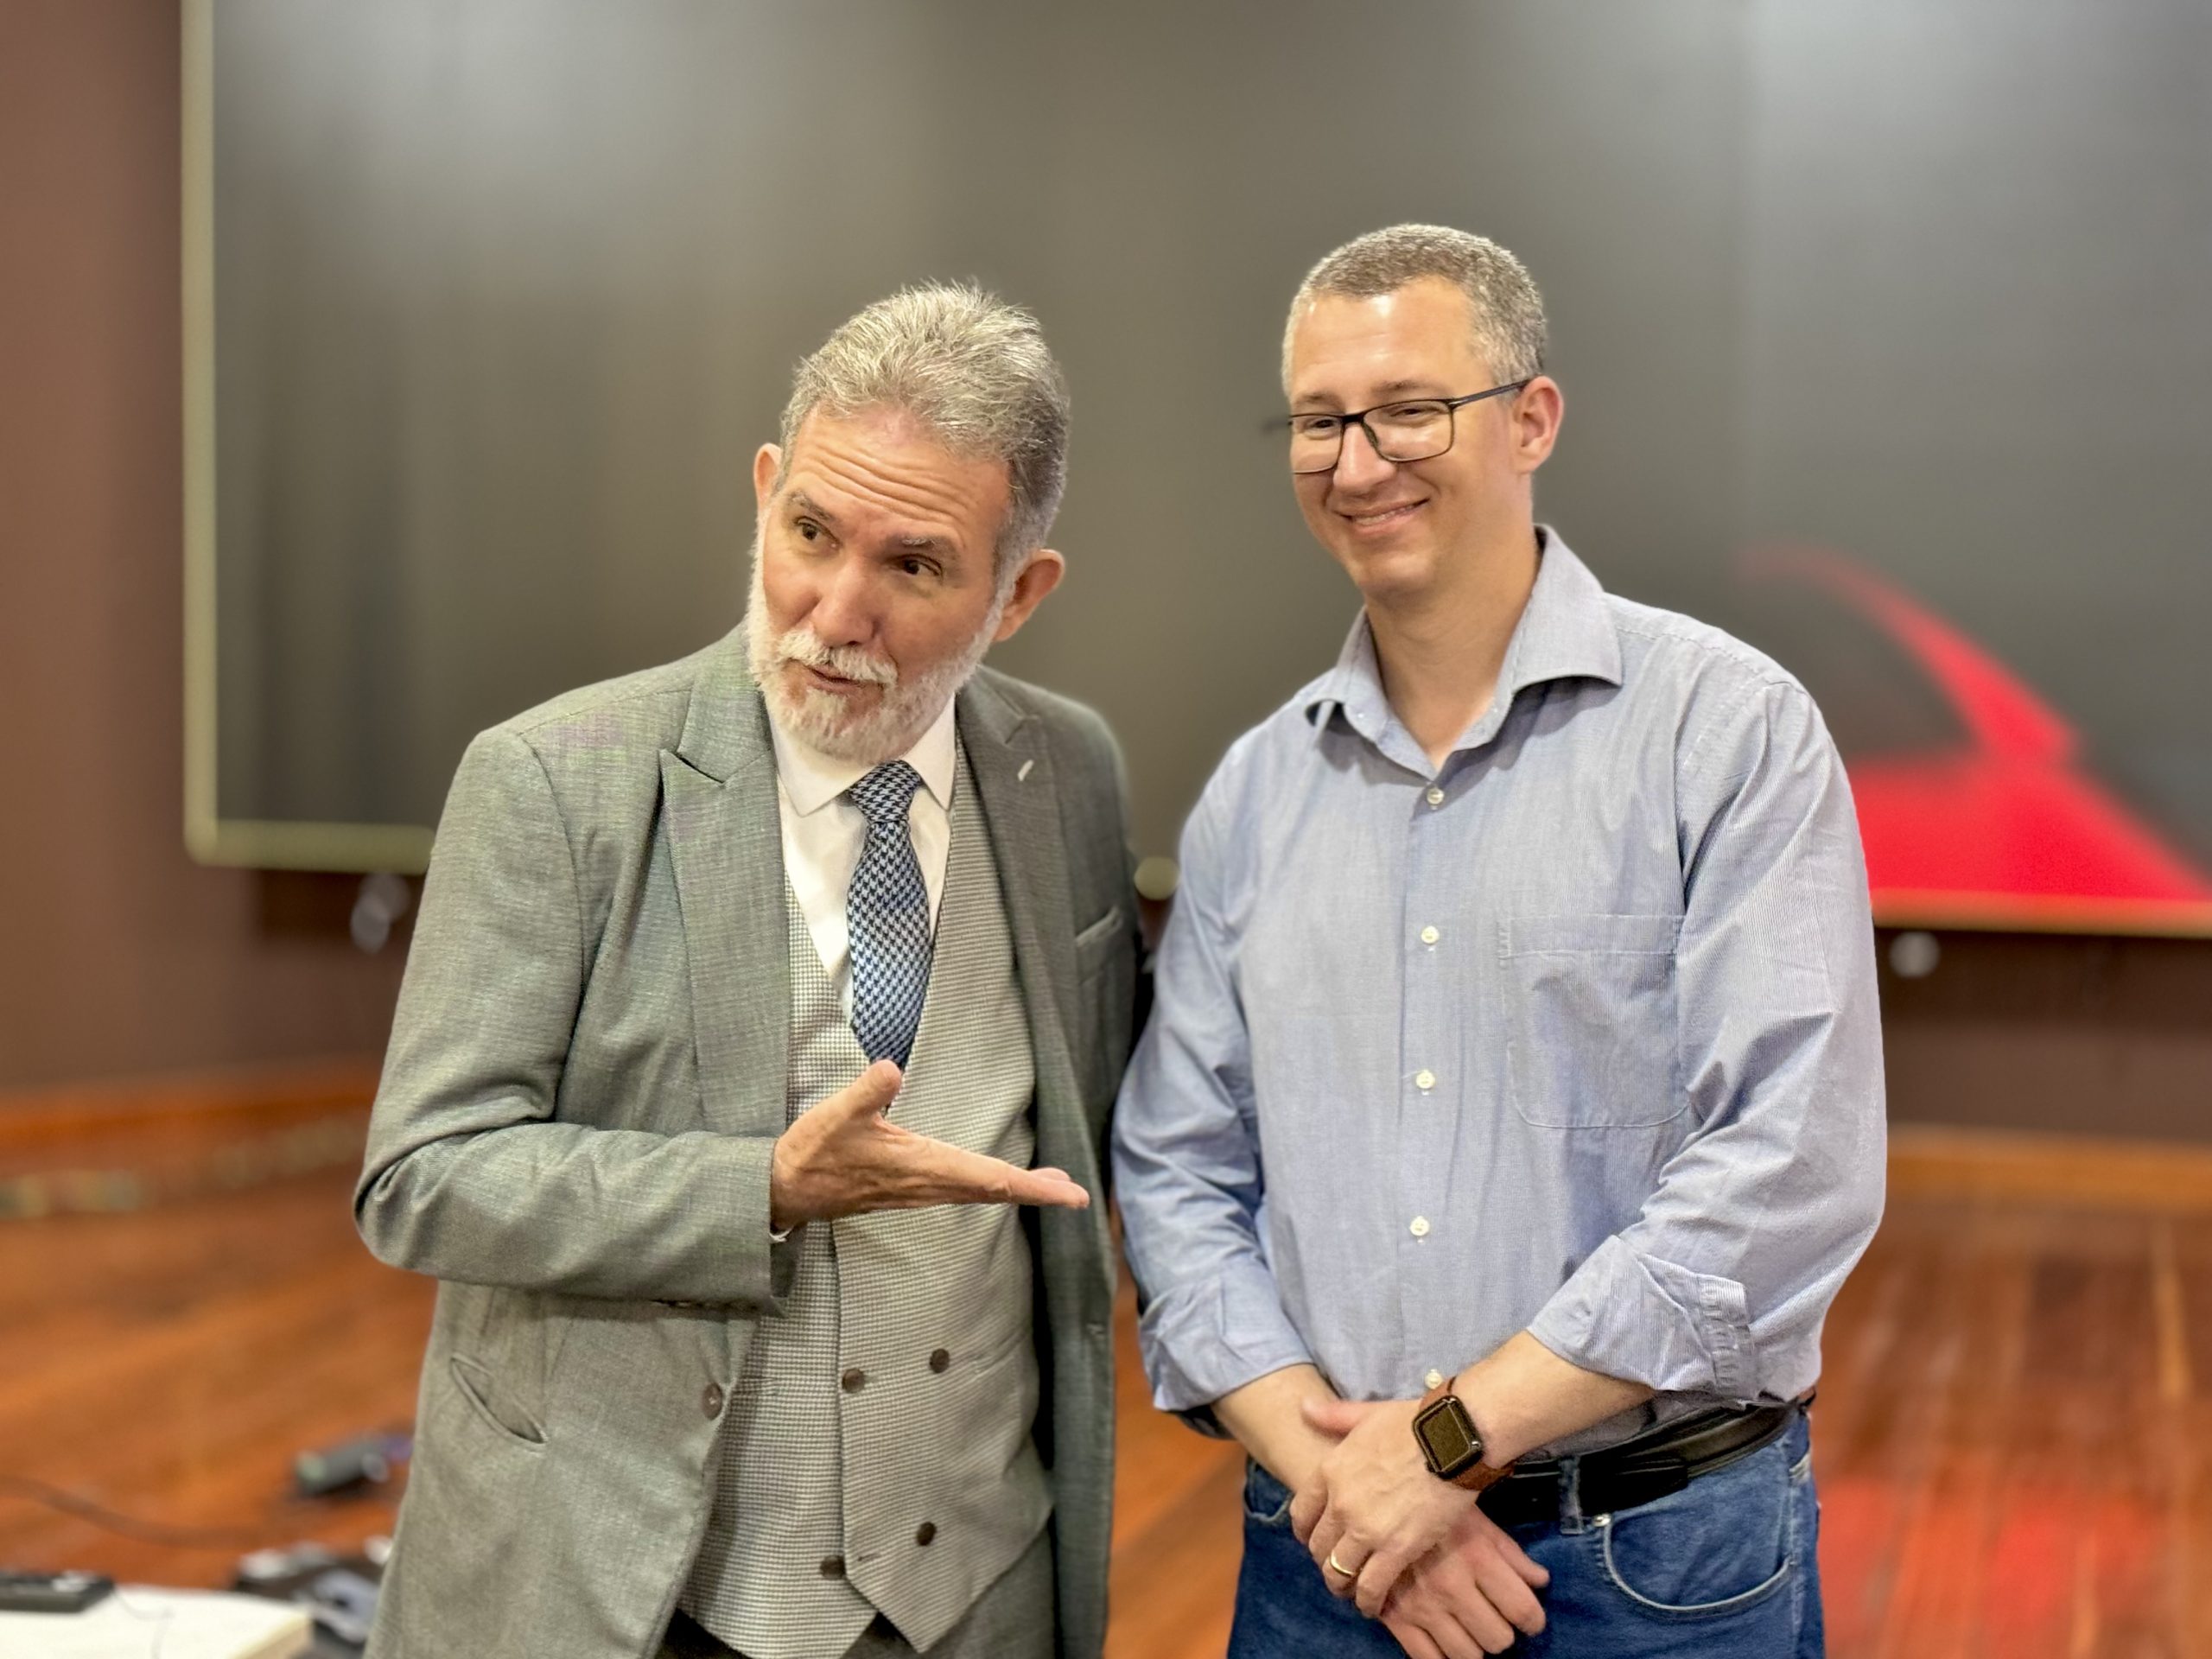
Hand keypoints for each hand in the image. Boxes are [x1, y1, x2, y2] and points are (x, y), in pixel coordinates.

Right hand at [768, 1060, 1090, 1228]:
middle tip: (1076, 1193)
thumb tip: (890, 1069)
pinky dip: (987, 1188)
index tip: (1071, 1195)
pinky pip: (960, 1191)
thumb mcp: (836, 1116)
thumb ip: (865, 1093)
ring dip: (1014, 1190)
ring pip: (977, 1193)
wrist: (781, 1191)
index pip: (990, 1180)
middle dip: (1035, 1191)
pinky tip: (994, 1183)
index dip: (1034, 1187)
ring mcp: (917, 1191)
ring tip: (1048, 1185)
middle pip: (993, 1191)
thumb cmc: (810, 1153)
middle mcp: (926, 1185)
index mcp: (920, 1167)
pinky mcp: (906, 1189)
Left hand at [1291, 1396, 1481, 1616]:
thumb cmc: (1414, 1423)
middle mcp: (1341, 1503)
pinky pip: (1371, 1586)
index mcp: (1330, 1471)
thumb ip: (1333, 1417)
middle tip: (1336, 1568)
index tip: (1314, 1539)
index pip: (1301, 1513)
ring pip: (1339, 1571)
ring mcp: (1366, 1529)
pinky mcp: (1397, 1549)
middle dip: (1324, 1560)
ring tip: (1351, 1591)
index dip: (1305, 1532)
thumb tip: (1304, 1408)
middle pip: (1318, 1546)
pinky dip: (1368, 1601)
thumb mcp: (1366, 1414)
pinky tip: (1373, 1606)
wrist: (1454, 1439)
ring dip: (1341, 1585)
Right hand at [1380, 1501, 1549, 1657]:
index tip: (1529, 1619)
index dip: (1533, 1620)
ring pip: (1468, 1656)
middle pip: (1499, 1639)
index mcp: (1476, 1557)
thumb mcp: (1478, 1521)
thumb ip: (1511, 1554)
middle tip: (1495, 1618)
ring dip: (1475, 1645)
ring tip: (1470, 1628)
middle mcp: (1452, 1586)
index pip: (1523, 1610)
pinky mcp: (1395, 1617)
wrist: (1374, 1500)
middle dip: (1502, 1631)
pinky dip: (1443, 1657)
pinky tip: (1446, 1640)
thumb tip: (1540, 1581)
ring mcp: (1422, 1605)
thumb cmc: (1433, 1507)